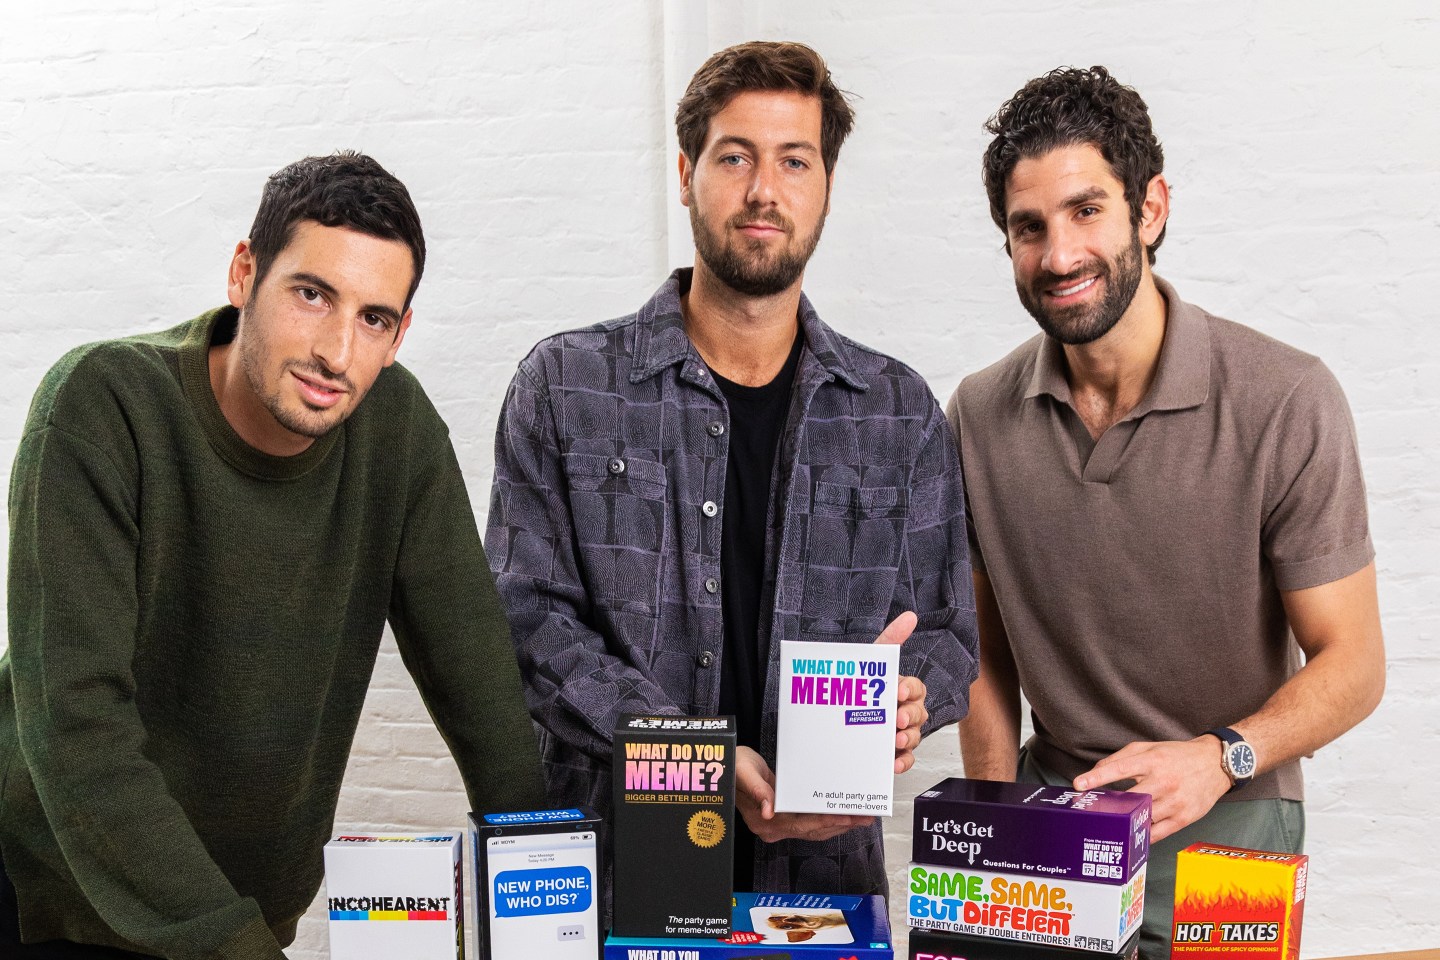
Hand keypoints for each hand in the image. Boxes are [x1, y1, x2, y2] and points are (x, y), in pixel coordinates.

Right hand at [734, 745, 873, 843]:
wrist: (726, 766)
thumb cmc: (735, 766)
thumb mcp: (744, 772)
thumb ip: (757, 790)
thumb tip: (769, 812)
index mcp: (763, 820)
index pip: (801, 825)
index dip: (825, 822)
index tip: (847, 818)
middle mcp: (771, 828)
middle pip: (812, 831)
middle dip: (840, 825)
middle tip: (864, 818)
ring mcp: (778, 826)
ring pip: (814, 830)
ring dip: (838, 825)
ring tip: (861, 818)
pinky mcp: (783, 819)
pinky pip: (810, 824)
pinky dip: (828, 821)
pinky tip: (842, 816)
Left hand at [873, 612, 926, 773]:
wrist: (832, 723)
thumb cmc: (858, 690)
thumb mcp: (869, 665)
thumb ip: (890, 640)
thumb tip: (911, 615)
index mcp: (901, 691)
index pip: (915, 688)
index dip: (909, 690)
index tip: (897, 692)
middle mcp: (904, 712)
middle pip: (919, 713)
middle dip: (909, 715)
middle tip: (895, 718)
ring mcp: (900, 734)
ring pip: (914, 736)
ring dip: (907, 738)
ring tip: (893, 740)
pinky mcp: (893, 754)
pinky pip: (905, 760)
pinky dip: (901, 762)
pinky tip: (891, 762)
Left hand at [1073, 736, 1231, 842]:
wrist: (1216, 764)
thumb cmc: (1176, 755)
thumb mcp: (1148, 748)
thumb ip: (1120, 758)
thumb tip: (1096, 772)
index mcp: (1152, 761)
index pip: (1119, 768)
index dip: (1097, 777)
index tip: (1079, 784)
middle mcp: (1163, 781)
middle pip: (1130, 798)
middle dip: (1109, 806)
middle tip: (1091, 812)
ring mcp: (1175, 802)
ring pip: (1143, 818)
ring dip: (1124, 823)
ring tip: (1107, 825)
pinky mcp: (1184, 818)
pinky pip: (1158, 833)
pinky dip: (1142, 836)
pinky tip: (1130, 836)